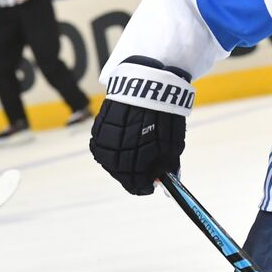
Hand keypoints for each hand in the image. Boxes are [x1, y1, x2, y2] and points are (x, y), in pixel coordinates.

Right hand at [89, 56, 193, 194]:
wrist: (146, 84)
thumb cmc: (164, 115)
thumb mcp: (173, 143)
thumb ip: (169, 165)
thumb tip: (169, 178)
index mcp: (134, 162)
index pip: (136, 184)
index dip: (144, 187)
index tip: (151, 186)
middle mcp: (115, 155)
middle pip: (122, 175)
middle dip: (134, 175)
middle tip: (145, 171)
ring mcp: (104, 142)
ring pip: (111, 162)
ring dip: (122, 162)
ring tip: (135, 153)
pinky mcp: (98, 129)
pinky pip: (104, 147)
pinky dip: (114, 148)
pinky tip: (124, 142)